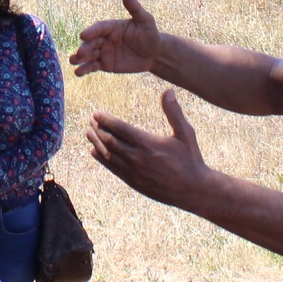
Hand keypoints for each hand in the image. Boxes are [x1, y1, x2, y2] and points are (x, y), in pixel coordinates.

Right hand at [72, 0, 161, 77]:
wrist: (154, 54)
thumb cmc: (150, 34)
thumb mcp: (145, 21)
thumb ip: (134, 8)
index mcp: (111, 26)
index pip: (99, 28)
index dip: (91, 31)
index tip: (83, 35)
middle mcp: (104, 38)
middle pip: (91, 42)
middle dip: (85, 47)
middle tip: (80, 53)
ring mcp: (103, 52)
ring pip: (89, 55)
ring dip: (79, 58)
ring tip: (72, 61)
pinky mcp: (104, 64)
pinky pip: (93, 66)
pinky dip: (85, 69)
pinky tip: (78, 73)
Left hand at [87, 90, 211, 211]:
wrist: (193, 191)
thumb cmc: (190, 159)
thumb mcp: (186, 134)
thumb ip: (174, 112)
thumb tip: (168, 90)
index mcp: (148, 144)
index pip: (120, 129)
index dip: (106, 120)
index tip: (96, 113)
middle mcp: (137, 158)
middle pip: (110, 141)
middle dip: (98, 129)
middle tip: (91, 120)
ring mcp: (134, 172)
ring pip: (108, 155)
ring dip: (96, 143)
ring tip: (88, 132)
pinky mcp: (134, 182)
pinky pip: (113, 169)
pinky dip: (102, 159)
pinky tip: (95, 151)